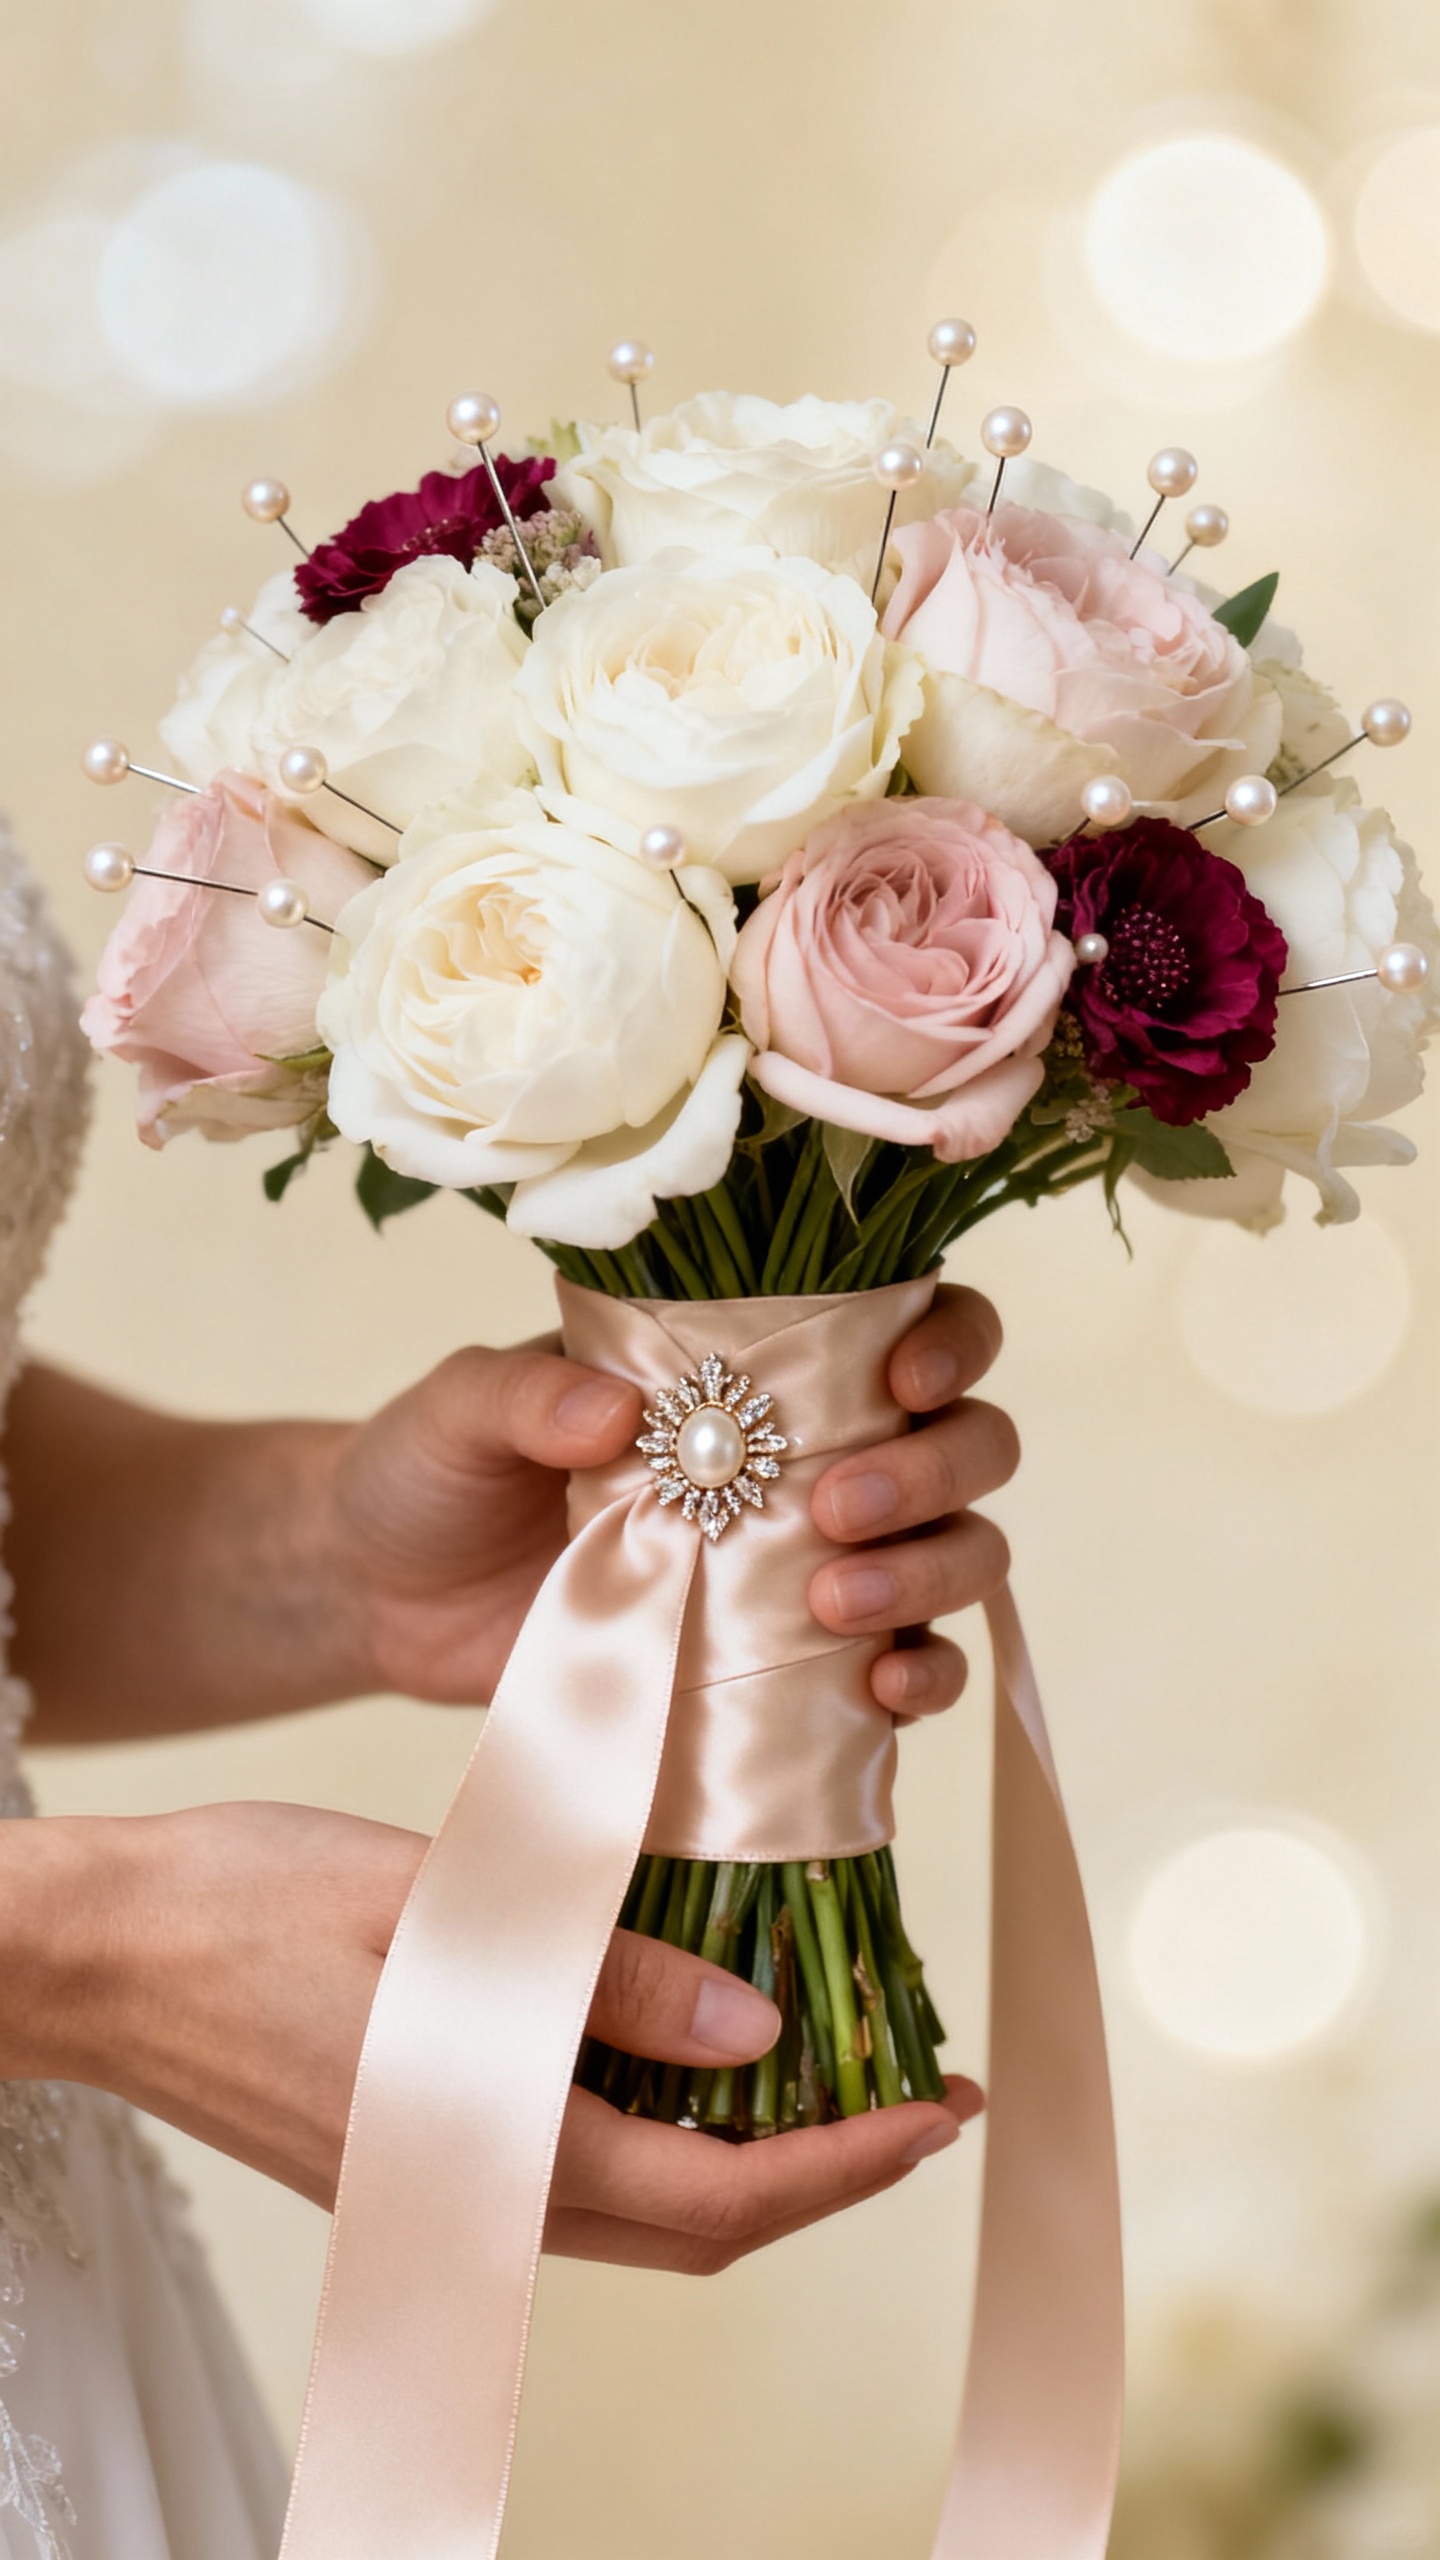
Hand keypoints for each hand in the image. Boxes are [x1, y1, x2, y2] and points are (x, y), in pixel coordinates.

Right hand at [1, 1806, 980, 2271]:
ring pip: (641, 2210)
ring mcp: (440, 2194)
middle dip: (824, 2169)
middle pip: (697, 2228)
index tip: (942, 2111)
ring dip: (748, 2154)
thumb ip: (607, 1977)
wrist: (99, 1950)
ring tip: (832, 2060)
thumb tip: (759, 2031)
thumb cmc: (251, 1906)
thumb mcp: (451, 1911)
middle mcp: (478, 2202)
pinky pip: (573, 2174)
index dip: (846, 2164)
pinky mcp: (413, 2160)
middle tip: (921, 2090)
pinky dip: (661, 2131)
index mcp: (493, 2147)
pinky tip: (688, 2046)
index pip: (718, 2196)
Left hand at [329, 1284, 1016, 1714]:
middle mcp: (811, 1454)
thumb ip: (522, 1394)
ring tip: (835, 1603)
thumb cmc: (430, 1471)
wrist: (381, 1601)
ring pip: (959, 1551)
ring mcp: (811, 1564)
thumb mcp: (457, 1411)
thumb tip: (616, 1411)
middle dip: (936, 1470)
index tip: (900, 1377)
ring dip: (933, 1574)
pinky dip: (925, 1679)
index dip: (948, 1342)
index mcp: (754, 1364)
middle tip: (838, 1506)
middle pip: (967, 1442)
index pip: (909, 1324)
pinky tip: (886, 1692)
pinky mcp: (792, 1669)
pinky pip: (910, 1670)